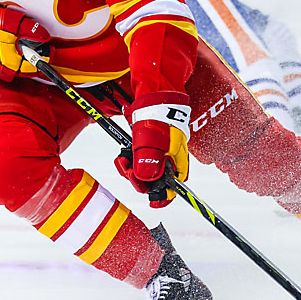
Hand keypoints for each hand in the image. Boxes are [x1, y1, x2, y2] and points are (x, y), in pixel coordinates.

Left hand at [114, 91, 190, 207]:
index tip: (151, 201)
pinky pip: (137, 162)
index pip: (172, 189)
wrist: (152, 98)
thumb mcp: (152, 142)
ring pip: (143, 172)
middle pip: (153, 182)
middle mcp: (168, 161)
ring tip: (124, 158)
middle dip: (138, 178)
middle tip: (127, 168)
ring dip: (130, 169)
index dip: (160, 196)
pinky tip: (124, 155)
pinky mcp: (148, 149)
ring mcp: (158, 155)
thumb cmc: (157, 118)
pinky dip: (129, 161)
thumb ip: (149, 163)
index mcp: (176, 163)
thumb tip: (146, 180)